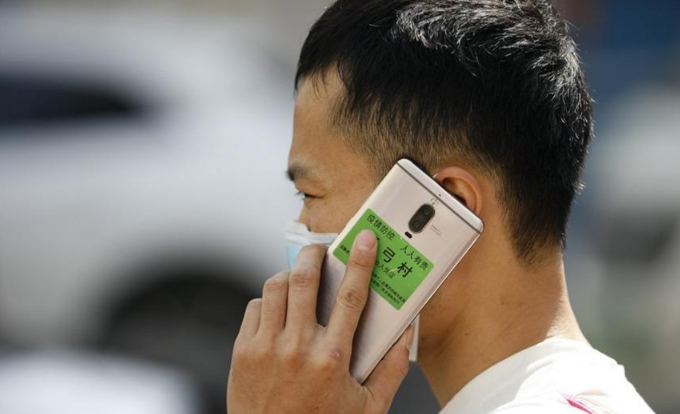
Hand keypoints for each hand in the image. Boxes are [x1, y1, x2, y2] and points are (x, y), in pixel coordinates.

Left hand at [227, 229, 413, 413]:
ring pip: (275, 287)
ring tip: (299, 278)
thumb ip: (391, 369)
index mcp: (332, 358)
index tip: (365, 241)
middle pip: (304, 279)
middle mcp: (298, 347)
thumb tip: (404, 335)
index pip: (351, 297)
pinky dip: (268, 301)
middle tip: (320, 249)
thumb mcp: (368, 408)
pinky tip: (279, 310)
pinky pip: (255, 307)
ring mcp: (266, 347)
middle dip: (313, 254)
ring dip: (289, 275)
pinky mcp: (244, 351)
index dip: (360, 263)